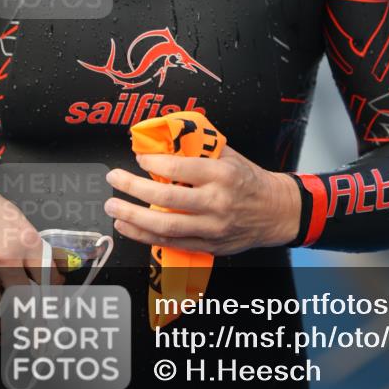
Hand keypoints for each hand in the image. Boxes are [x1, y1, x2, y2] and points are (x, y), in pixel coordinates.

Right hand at [0, 168, 64, 342]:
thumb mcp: (17, 221)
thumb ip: (33, 248)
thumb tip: (56, 267)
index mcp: (26, 241)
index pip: (47, 278)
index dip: (52, 294)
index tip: (53, 305)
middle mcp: (5, 258)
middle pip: (23, 301)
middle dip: (29, 321)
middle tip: (34, 336)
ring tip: (2, 333)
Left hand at [104, 145, 301, 254]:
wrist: (275, 211)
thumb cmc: (250, 180)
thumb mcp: (229, 156)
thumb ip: (198, 151)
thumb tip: (165, 142)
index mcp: (222, 175)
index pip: (181, 169)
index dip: (154, 164)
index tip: (139, 158)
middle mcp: (216, 203)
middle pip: (167, 200)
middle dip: (134, 189)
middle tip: (115, 179)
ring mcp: (211, 228)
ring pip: (165, 226)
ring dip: (133, 217)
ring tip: (114, 207)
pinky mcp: (208, 245)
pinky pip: (170, 243)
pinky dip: (145, 235)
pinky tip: (128, 226)